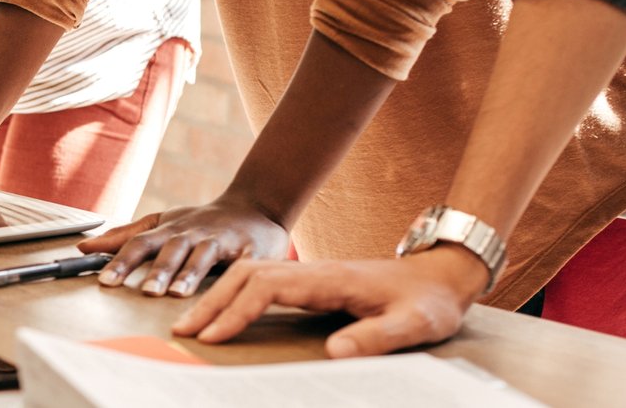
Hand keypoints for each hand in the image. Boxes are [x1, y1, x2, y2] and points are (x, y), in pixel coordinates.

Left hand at [76, 196, 291, 296]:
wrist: (255, 206)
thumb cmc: (202, 221)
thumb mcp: (163, 223)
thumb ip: (125, 236)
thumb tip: (84, 246)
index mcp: (170, 230)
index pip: (140, 244)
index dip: (123, 262)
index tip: (105, 281)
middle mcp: (193, 234)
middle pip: (171, 250)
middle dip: (158, 271)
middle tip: (145, 293)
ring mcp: (221, 240)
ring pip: (204, 256)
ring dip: (190, 273)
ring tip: (177, 293)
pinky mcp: (251, 250)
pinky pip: (244, 262)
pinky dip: (239, 271)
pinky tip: (234, 285)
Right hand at [171, 246, 489, 357]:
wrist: (442, 274)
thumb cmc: (428, 302)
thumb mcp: (414, 324)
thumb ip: (377, 337)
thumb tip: (333, 354)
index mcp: (330, 279)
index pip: (269, 289)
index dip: (238, 312)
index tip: (214, 337)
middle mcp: (313, 271)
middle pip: (247, 276)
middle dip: (212, 302)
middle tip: (183, 332)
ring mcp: (310, 273)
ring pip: (250, 275)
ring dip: (218, 296)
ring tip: (193, 324)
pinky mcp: (311, 280)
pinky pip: (261, 280)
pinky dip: (234, 293)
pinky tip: (223, 311)